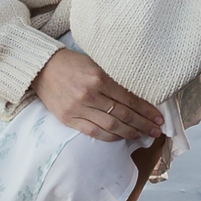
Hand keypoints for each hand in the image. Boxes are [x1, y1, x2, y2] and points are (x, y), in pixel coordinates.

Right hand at [32, 49, 163, 142]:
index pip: (130, 98)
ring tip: (143, 135)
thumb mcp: (95, 63)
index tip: (158, 117)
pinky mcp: (68, 119)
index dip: (146, 110)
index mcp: (99, 78)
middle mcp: (90, 95)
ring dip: (130, 133)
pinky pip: (94, 132)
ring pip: (111, 126)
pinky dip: (110, 137)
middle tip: (157, 130)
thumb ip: (114, 79)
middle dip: (143, 124)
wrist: (41, 68)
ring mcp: (78, 109)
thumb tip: (137, 96)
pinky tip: (121, 137)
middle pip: (124, 115)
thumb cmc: (72, 63)